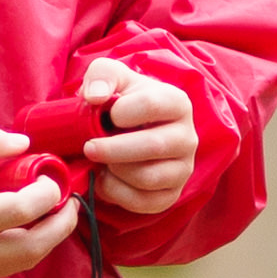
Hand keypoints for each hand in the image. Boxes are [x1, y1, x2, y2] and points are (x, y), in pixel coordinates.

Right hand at [0, 125, 79, 277]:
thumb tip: (25, 144)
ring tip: (54, 215)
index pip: (23, 210)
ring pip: (23, 262)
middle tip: (71, 204)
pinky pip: (5, 269)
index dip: (47, 193)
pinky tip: (27, 229)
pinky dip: (23, 250)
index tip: (51, 178)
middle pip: (34, 247)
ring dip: (46, 240)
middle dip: (60, 226)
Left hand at [72, 55, 198, 219]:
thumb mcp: (111, 77)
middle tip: (89, 148)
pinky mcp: (171, 194)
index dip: (121, 112)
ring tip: (101, 161)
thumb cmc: (121, 100)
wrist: (130, 130)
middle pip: (152, 146)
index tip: (106, 114)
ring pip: (147, 178)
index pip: (151, 105)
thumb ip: (101, 75)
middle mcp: (187, 137)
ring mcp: (183, 169)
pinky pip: (144, 202)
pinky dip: (117, 193)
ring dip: (115, 171)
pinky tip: (106, 178)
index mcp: (177, 103)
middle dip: (113, 149)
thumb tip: (94, 96)